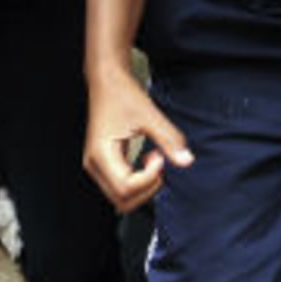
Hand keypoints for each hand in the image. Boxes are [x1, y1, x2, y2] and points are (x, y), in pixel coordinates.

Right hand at [83, 66, 192, 211]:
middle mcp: (94, 165)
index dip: (149, 178)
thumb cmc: (122, 94)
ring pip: (121, 197)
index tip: (160, 157)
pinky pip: (122, 185)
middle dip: (148, 187)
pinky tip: (149, 158)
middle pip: (122, 200)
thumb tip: (187, 161)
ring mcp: (97, 166)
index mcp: (101, 155)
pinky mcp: (104, 163)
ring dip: (144, 185)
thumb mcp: (150, 115)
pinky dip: (139, 180)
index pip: (125, 188)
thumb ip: (169, 139)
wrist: (107, 81)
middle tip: (160, 161)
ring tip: (154, 157)